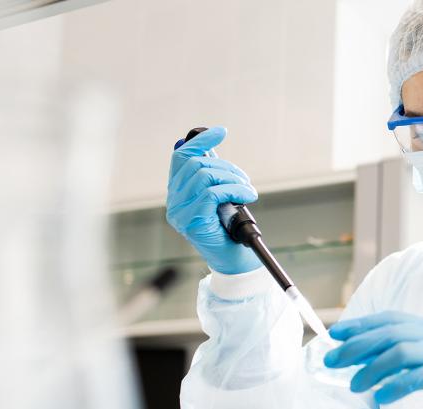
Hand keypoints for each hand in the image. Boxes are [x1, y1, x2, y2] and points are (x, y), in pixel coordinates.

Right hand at [166, 126, 262, 274]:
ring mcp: (180, 213)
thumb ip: (213, 177)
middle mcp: (174, 202)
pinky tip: (248, 196)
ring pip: (204, 176)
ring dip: (233, 179)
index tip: (221, 132)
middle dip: (226, 167)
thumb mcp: (221, 197)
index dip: (200, 142)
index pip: (181, 157)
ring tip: (248, 190)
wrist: (235, 261)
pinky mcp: (192, 221)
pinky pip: (212, 193)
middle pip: (196, 165)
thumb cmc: (229, 230)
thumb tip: (209, 148)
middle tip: (244, 180)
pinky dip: (235, 190)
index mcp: (178, 193)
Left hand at [325, 311, 422, 408]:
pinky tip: (381, 397)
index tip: (336, 334)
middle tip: (331, 361)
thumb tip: (381, 363)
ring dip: (371, 368)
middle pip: (390, 332)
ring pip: (400, 352)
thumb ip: (420, 356)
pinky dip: (395, 386)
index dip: (362, 325)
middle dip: (356, 345)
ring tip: (354, 385)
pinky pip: (418, 377)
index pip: (392, 319)